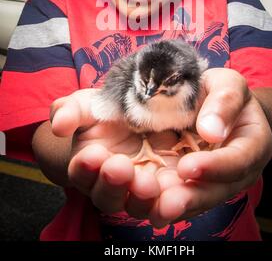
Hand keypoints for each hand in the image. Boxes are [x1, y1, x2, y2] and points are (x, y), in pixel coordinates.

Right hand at [50, 89, 184, 220]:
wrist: (141, 111)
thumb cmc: (106, 109)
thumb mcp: (87, 104)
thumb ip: (70, 111)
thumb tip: (59, 125)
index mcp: (88, 165)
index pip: (81, 172)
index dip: (85, 167)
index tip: (92, 154)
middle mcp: (112, 184)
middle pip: (107, 196)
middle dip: (112, 184)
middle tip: (119, 167)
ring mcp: (140, 188)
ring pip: (137, 205)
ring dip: (140, 198)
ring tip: (147, 184)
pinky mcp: (168, 188)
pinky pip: (168, 203)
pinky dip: (170, 204)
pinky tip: (175, 195)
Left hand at [147, 68, 271, 226]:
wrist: (206, 104)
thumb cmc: (220, 93)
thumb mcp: (228, 84)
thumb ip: (225, 102)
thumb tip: (210, 130)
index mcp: (250, 147)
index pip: (239, 162)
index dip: (215, 168)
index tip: (189, 167)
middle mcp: (226, 175)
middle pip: (210, 195)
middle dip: (186, 200)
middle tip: (165, 202)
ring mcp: (197, 183)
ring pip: (181, 204)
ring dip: (157, 204)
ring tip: (138, 193)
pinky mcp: (170, 183)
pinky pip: (155, 198)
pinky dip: (138, 195)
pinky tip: (120, 186)